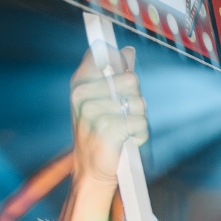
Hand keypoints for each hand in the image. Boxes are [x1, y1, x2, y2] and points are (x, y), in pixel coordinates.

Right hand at [69, 45, 147, 183]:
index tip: (124, 64)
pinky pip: (140, 123)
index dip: (119, 60)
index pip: (102, 53)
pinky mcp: (107, 128)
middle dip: (135, 99)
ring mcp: (93, 111)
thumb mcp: (104, 100)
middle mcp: (82, 94)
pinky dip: (140, 134)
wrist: (91, 169)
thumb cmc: (100, 132)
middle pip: (130, 79)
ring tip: (124, 130)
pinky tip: (127, 140)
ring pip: (139, 103)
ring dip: (139, 119)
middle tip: (123, 115)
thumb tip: (128, 51)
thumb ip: (116, 74)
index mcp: (80, 83)